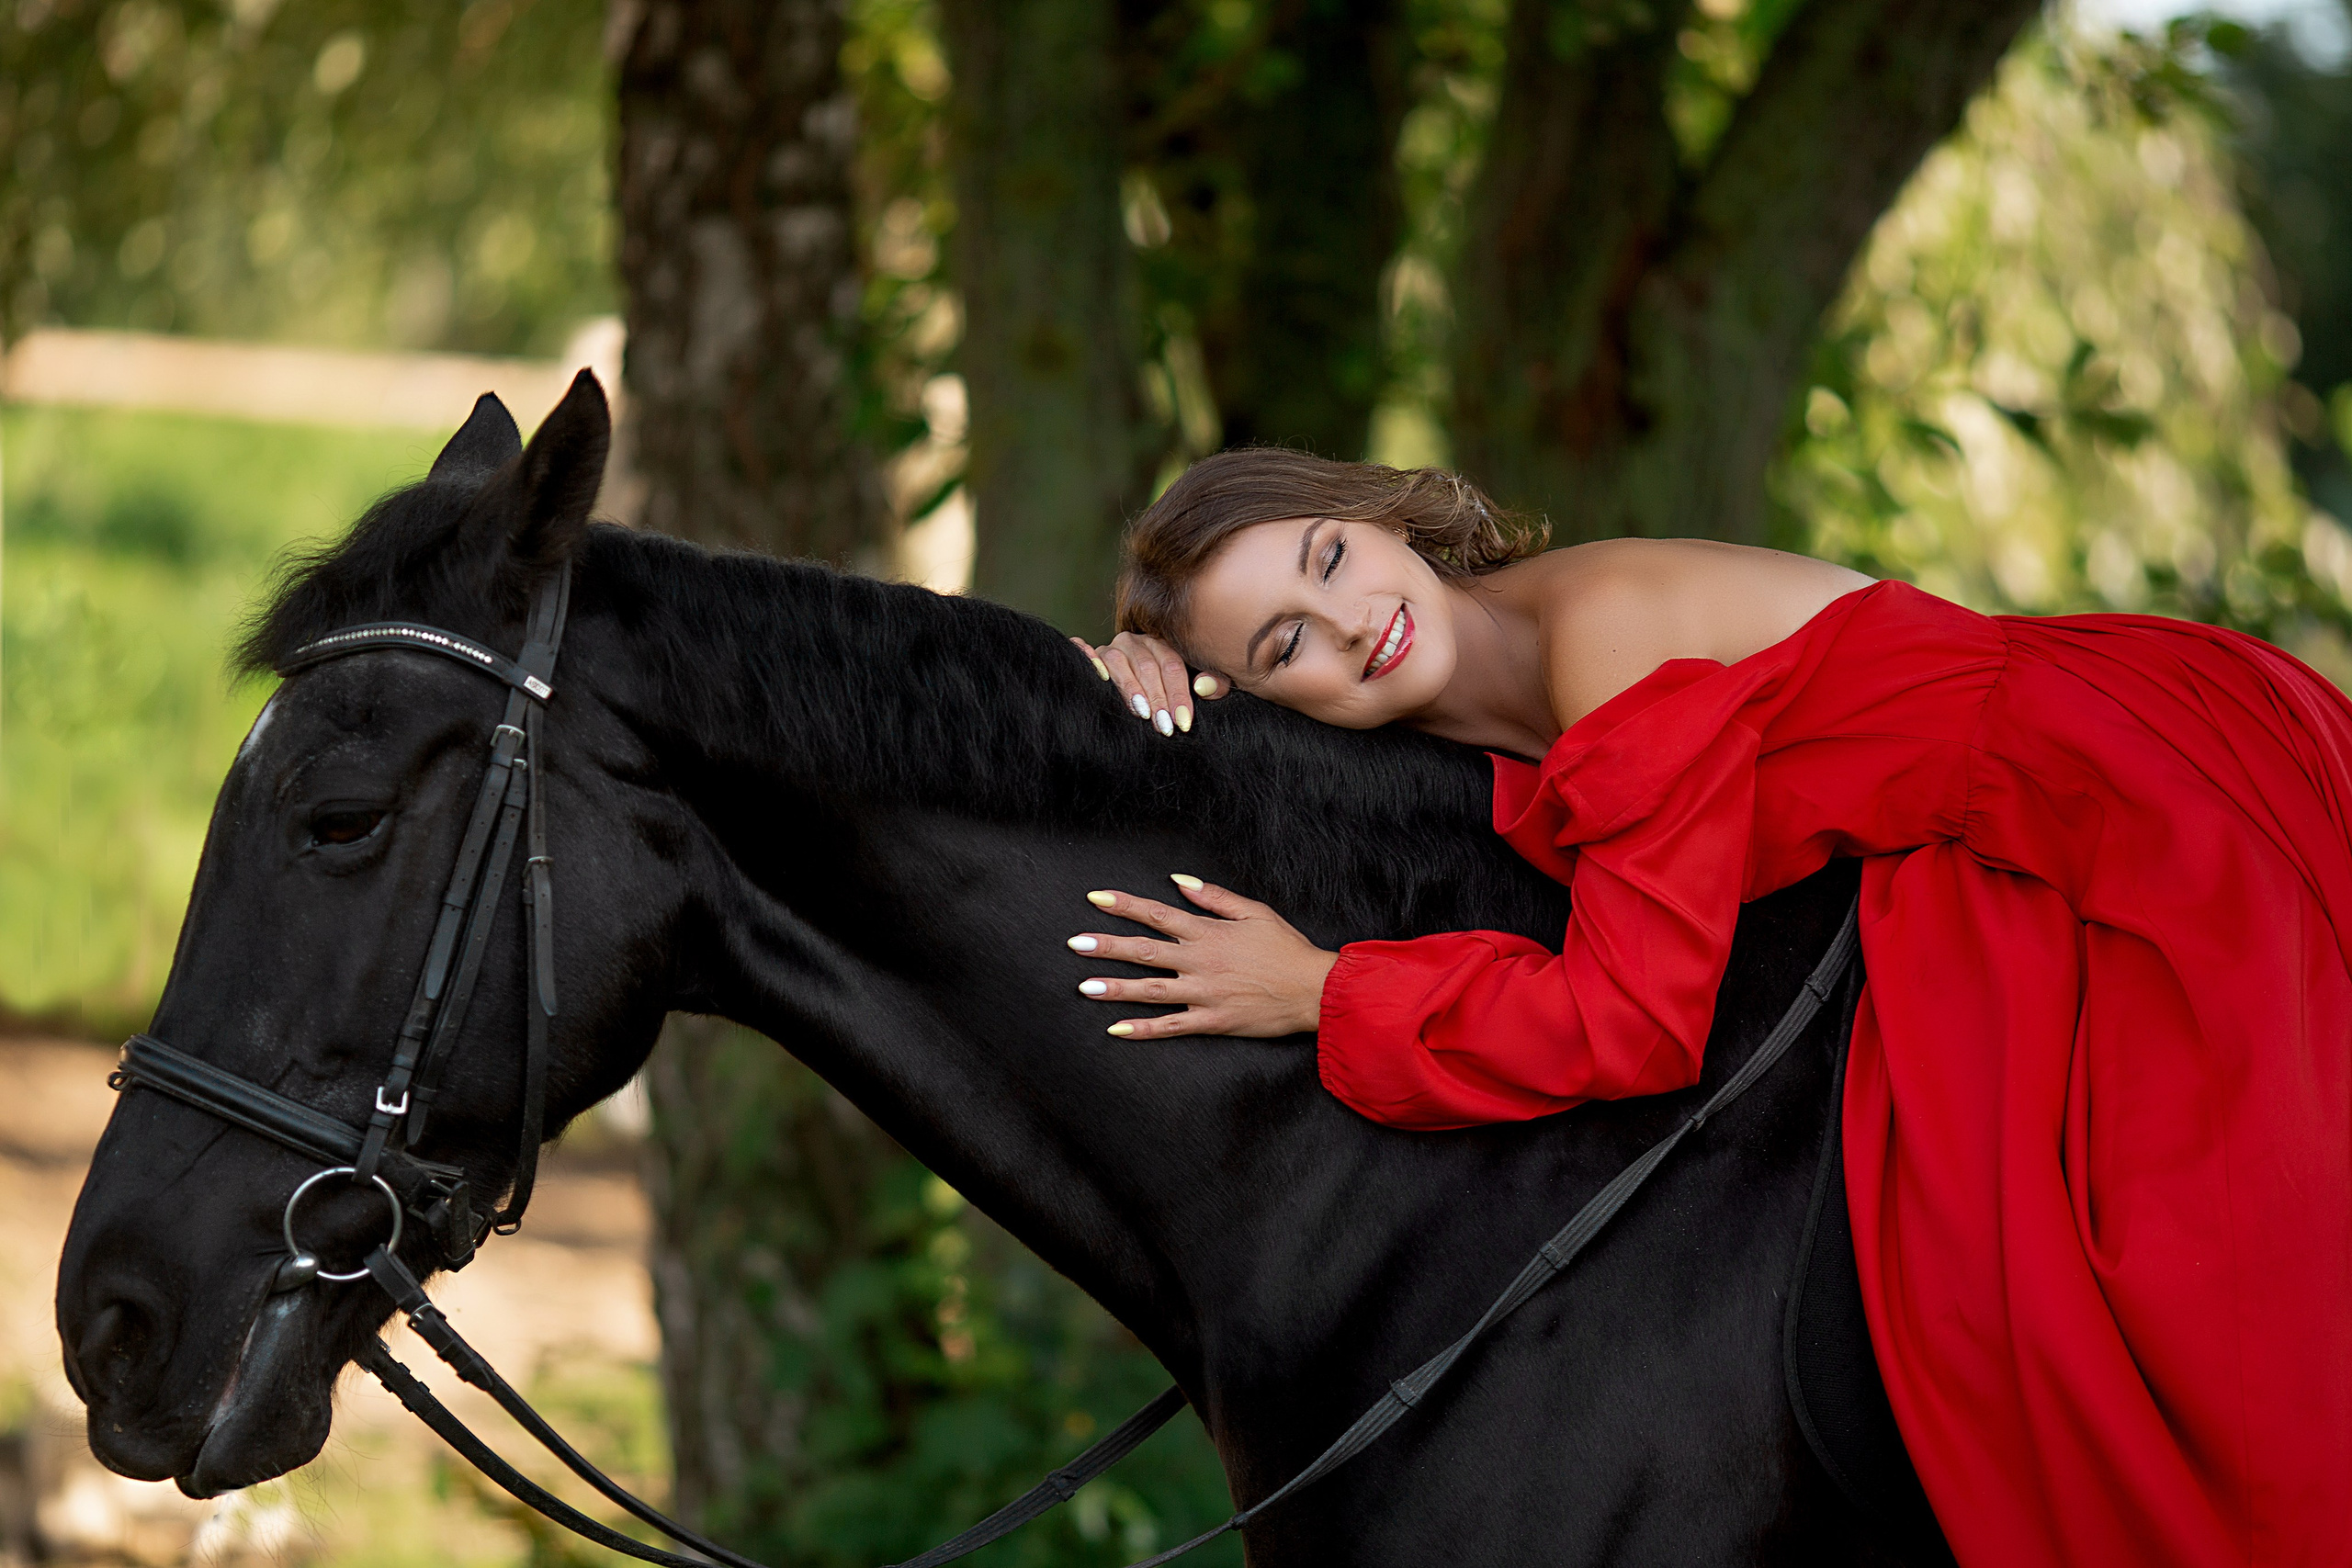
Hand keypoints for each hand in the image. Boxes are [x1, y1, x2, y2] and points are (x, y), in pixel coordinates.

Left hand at [1067, 877, 1337, 1038]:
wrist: (1314, 989)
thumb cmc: (1287, 948)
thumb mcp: (1255, 911)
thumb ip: (1215, 897)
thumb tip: (1180, 881)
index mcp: (1209, 932)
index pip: (1158, 914)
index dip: (1125, 905)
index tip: (1095, 898)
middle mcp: (1201, 961)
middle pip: (1146, 951)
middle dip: (1108, 946)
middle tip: (1076, 943)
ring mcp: (1204, 993)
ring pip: (1152, 990)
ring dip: (1116, 987)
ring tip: (1084, 986)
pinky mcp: (1213, 1021)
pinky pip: (1172, 1027)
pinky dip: (1144, 1029)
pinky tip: (1117, 1029)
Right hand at [1070, 633, 1229, 735]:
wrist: (1138, 685)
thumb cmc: (1170, 690)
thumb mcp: (1194, 684)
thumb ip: (1212, 683)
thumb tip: (1205, 687)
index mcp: (1163, 643)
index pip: (1172, 666)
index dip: (1178, 694)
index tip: (1183, 720)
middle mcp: (1136, 641)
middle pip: (1148, 667)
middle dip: (1158, 699)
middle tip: (1165, 726)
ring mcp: (1113, 647)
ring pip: (1120, 664)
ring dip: (1131, 689)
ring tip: (1142, 713)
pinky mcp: (1093, 656)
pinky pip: (1090, 656)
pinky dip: (1092, 663)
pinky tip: (1099, 678)